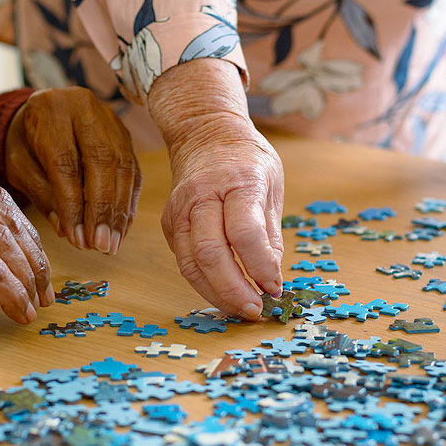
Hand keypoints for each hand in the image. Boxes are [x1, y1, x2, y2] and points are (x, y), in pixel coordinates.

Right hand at [0, 153, 53, 321]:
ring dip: (25, 279)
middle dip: (33, 258)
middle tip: (44, 290)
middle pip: (4, 218)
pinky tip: (16, 310)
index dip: (26, 233)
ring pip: (0, 244)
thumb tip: (6, 247)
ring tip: (33, 304)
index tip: (38, 263)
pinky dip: (9, 292)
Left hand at [5, 87, 140, 253]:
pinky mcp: (124, 133)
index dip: (73, 204)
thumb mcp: (20, 166)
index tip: (75, 238)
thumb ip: (41, 193)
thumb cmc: (26, 143)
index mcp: (50, 110)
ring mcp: (110, 119)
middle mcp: (85, 108)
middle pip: (101, 161)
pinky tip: (120, 228)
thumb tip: (65, 229)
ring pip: (122, 166)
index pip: (65, 162)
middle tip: (100, 245)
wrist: (43, 112)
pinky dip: (127, 202)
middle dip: (102, 209)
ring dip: (118, 210)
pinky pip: (132, 169)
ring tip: (111, 244)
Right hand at [148, 60, 284, 319]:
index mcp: (237, 180)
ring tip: (240, 311)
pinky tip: (223, 295)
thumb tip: (271, 280)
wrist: (204, 133)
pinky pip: (184, 262)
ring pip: (191, 263)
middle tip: (255, 311)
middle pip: (210, 252)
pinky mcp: (170, 224)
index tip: (275, 289)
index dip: (259, 266)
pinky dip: (203, 284)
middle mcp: (203, 194)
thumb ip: (270, 234)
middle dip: (234, 289)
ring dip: (216, 294)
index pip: (244, 232)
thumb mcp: (272, 185)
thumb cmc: (246, 160)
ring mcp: (181, 210)